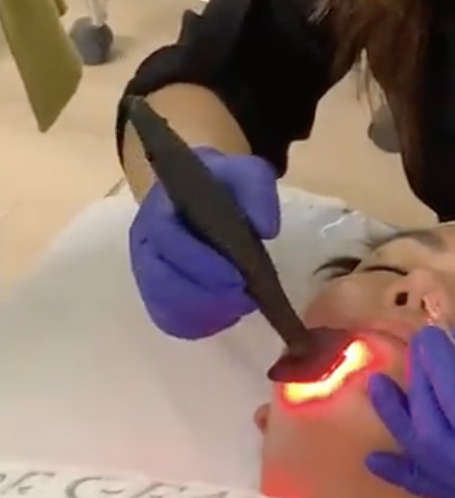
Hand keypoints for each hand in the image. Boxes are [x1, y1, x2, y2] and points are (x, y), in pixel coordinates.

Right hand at [129, 148, 279, 338]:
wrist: (203, 195)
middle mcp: (146, 245)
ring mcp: (149, 275)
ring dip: (208, 313)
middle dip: (208, 297)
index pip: (166, 239)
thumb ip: (256, 188)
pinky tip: (227, 313)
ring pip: (168, 307)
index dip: (199, 263)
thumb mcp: (242, 173)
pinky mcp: (159, 298)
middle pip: (163, 282)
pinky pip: (174, 321)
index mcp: (159, 209)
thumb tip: (266, 228)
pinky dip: (203, 323)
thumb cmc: (220, 187)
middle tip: (245, 299)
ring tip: (240, 305)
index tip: (238, 278)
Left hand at [366, 327, 454, 497]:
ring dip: (399, 425)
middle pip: (436, 435)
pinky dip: (403, 474)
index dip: (439, 370)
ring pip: (426, 462)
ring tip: (378, 388)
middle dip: (418, 389)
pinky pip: (432, 490)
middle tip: (412, 351)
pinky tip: (373, 461)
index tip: (429, 336)